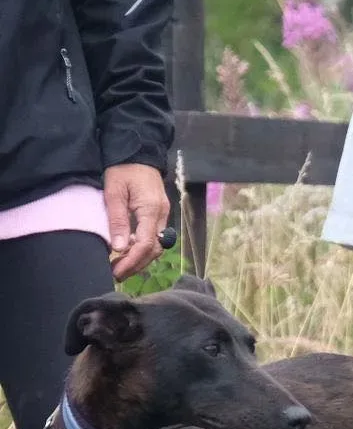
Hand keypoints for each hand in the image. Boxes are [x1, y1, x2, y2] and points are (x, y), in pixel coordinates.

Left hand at [103, 163, 170, 279]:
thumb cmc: (123, 170)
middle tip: (116, 274)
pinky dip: (142, 249)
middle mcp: (161, 215)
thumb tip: (119, 248)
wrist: (138, 153)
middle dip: (136, 265)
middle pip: (154, 249)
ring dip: (140, 259)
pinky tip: (128, 251)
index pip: (146, 244)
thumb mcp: (114, 192)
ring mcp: (162, 215)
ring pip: (156, 246)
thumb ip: (117, 220)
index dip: (132, 261)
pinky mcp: (158, 215)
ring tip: (120, 266)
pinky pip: (154, 237)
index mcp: (151, 209)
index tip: (116, 271)